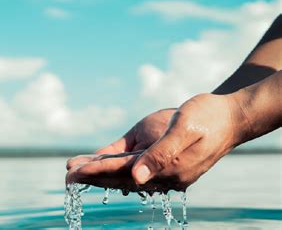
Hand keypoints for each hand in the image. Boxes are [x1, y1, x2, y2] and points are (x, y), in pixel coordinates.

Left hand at [66, 93, 245, 191]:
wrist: (229, 116)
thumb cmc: (207, 117)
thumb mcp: (183, 129)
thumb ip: (161, 154)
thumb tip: (137, 179)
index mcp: (168, 168)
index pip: (124, 172)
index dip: (97, 171)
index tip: (74, 172)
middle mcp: (164, 175)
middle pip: (120, 177)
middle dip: (93, 176)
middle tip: (66, 176)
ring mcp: (164, 171)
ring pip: (125, 174)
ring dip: (100, 173)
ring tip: (75, 171)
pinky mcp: (164, 163)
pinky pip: (135, 166)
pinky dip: (114, 166)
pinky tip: (99, 165)